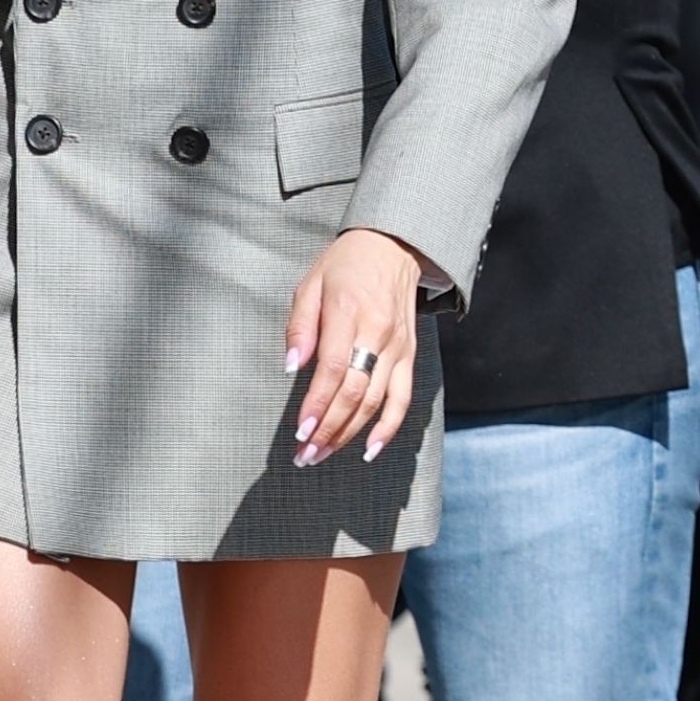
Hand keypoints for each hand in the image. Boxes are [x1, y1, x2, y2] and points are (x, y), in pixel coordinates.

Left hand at [285, 229, 421, 467]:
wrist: (392, 246)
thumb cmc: (344, 264)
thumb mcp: (310, 283)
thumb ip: (299, 326)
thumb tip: (290, 368)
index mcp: (347, 311)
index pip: (333, 368)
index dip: (317, 404)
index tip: (301, 431)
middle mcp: (376, 332)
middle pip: (355, 392)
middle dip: (328, 429)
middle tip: (305, 454)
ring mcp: (397, 347)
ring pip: (376, 401)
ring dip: (349, 434)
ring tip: (323, 454)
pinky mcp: (409, 355)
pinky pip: (402, 399)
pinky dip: (388, 428)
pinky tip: (369, 449)